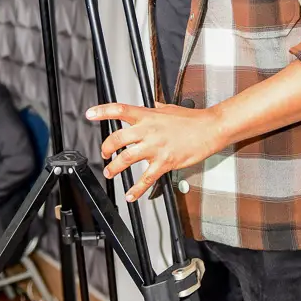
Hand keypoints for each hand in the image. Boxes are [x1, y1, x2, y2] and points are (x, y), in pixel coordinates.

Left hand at [86, 102, 224, 201]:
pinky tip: (130, 194)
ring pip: (127, 158)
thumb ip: (156, 108)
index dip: (102, 111)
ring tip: (110, 172)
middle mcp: (149, 130)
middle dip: (106, 147)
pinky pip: (146, 178)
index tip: (89, 114)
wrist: (211, 129)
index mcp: (148, 115)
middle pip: (117, 138)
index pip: (120, 110)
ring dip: (114, 168)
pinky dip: (136, 189)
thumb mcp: (170, 108)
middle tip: (104, 153)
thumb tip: (151, 105)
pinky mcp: (165, 162)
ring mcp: (156, 147)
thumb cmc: (193, 119)